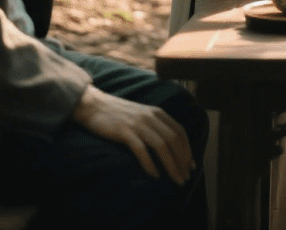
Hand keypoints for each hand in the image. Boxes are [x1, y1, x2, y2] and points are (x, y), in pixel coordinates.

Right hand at [72, 85, 193, 183]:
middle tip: (185, 178)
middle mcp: (151, 117)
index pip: (180, 131)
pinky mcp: (125, 132)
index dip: (188, 149)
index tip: (190, 165)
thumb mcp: (142, 115)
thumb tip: (168, 144)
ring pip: (162, 146)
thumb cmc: (119, 113)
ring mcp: (138, 124)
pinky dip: (150, 164)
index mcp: (157, 112)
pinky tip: (155, 176)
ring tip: (175, 180)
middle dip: (182, 161)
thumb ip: (155, 125)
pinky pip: (142, 150)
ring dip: (171, 165)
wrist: (94, 105)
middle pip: (174, 140)